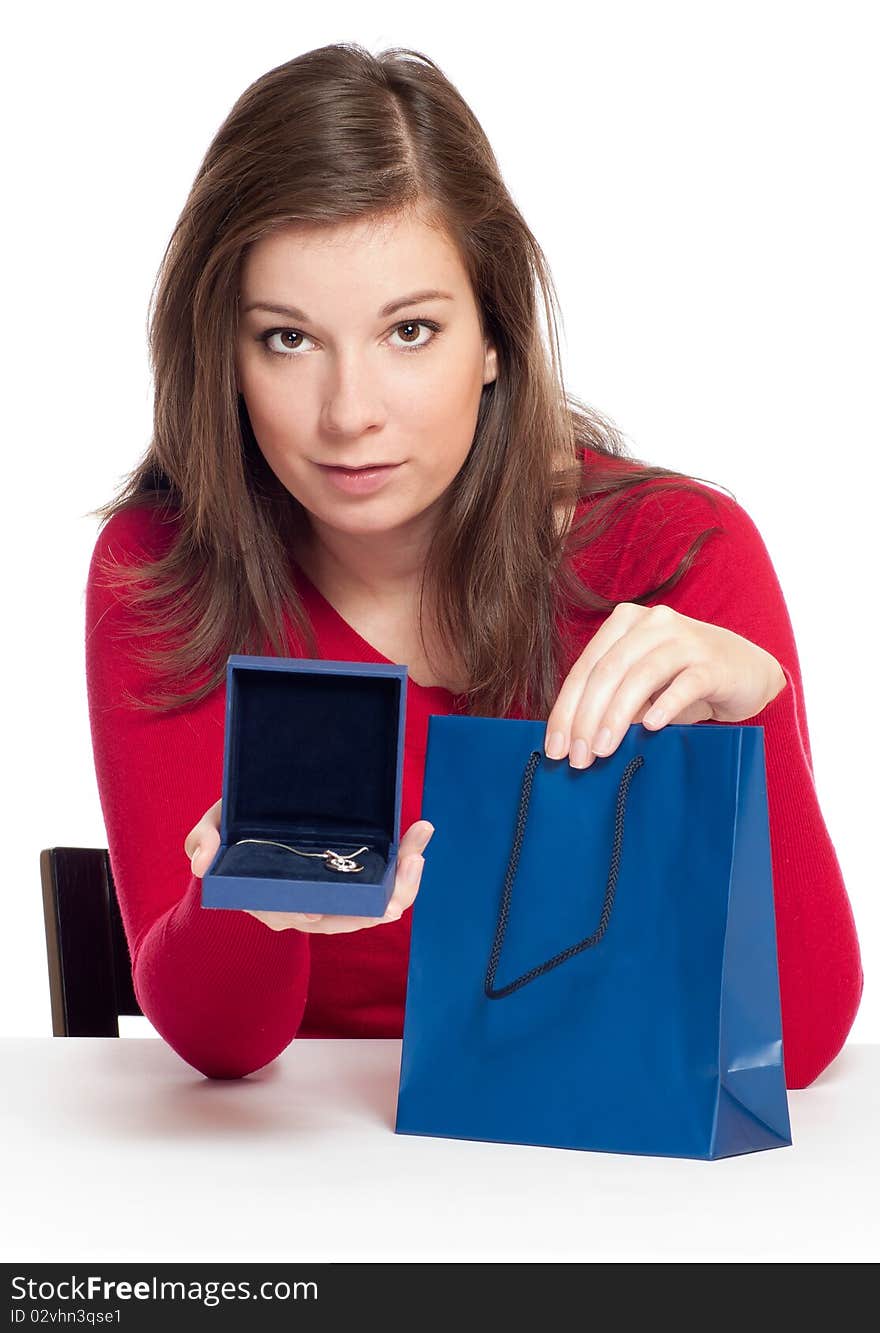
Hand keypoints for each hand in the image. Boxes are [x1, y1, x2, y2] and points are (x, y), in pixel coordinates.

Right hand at [184, 798, 434, 933]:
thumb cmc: (228, 836)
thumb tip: (201, 862)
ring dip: (404, 878)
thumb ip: (202, 842)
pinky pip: (381, 885)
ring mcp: (331, 898)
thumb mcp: (210, 833)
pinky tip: (417, 834)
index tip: (367, 897)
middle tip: (413, 855)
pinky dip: (400, 866)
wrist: (241, 839)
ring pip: (377, 904)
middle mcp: (308, 909)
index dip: (342, 912)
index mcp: (277, 904)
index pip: (315, 918)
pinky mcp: (347, 881)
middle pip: (359, 916)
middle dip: (392, 892)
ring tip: (420, 839)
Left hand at [544, 602, 786, 767]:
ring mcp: (685, 639)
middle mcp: (653, 623)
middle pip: (608, 671)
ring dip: (616, 716)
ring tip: (602, 749)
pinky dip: (665, 705)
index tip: (555, 746)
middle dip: (586, 717)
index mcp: (626, 623)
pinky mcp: (714, 662)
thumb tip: (576, 740)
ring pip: (640, 676)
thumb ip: (613, 701)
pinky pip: (684, 684)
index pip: (586, 667)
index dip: (566, 708)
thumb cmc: (686, 680)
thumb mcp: (643, 688)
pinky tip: (652, 727)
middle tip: (577, 757)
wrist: (748, 672)